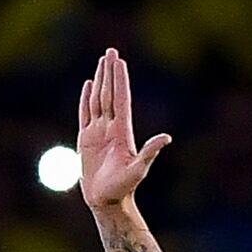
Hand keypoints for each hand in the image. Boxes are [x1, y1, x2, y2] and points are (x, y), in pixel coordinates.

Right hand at [76, 46, 169, 213]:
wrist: (107, 200)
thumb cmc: (124, 187)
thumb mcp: (139, 169)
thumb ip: (150, 152)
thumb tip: (166, 137)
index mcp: (122, 131)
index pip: (120, 99)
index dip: (119, 80)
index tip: (119, 62)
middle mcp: (111, 127)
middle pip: (109, 93)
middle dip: (110, 72)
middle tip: (110, 51)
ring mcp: (98, 132)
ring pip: (98, 99)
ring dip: (100, 80)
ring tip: (101, 62)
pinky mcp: (86, 139)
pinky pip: (85, 114)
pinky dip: (86, 98)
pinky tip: (89, 85)